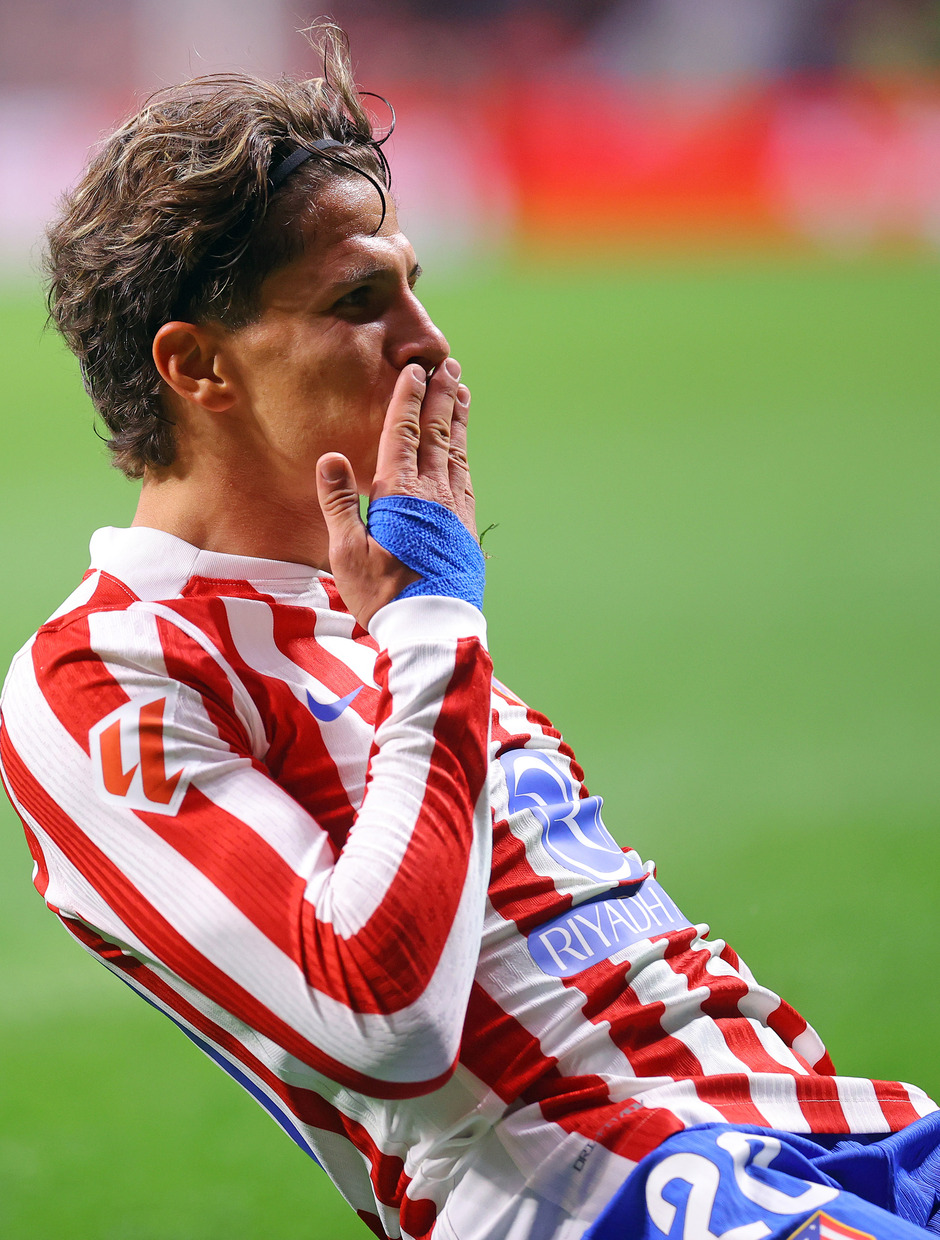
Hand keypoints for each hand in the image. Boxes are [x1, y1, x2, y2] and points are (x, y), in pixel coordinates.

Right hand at [316, 358, 474, 627]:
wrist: (432, 627)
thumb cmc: (383, 594)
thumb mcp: (347, 552)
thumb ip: (340, 503)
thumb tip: (330, 457)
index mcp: (400, 493)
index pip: (404, 434)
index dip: (409, 399)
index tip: (416, 370)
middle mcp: (432, 493)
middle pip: (438, 433)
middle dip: (442, 397)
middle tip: (449, 366)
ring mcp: (454, 509)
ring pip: (456, 452)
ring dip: (458, 419)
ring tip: (463, 393)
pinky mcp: (465, 527)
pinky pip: (465, 477)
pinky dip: (463, 453)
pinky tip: (461, 450)